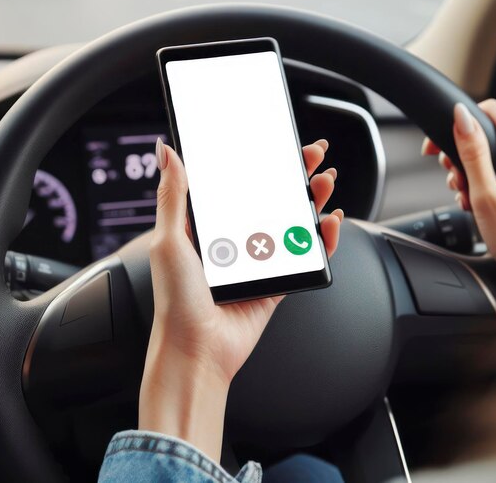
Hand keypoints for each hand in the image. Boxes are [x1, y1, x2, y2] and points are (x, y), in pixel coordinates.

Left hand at [140, 138, 342, 459]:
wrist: (197, 351)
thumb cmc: (176, 301)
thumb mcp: (169, 240)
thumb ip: (173, 194)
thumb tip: (165, 151)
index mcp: (208, 226)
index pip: (240, 184)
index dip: (260, 162)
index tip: (277, 144)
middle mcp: (234, 240)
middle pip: (272, 199)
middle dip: (295, 175)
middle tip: (312, 155)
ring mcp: (257, 261)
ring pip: (292, 223)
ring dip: (312, 201)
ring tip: (325, 183)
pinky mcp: (275, 282)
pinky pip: (304, 256)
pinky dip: (321, 240)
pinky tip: (330, 223)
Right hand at [422, 100, 495, 323]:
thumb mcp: (483, 194)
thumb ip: (471, 151)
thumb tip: (461, 116)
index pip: (490, 112)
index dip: (461, 124)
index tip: (442, 146)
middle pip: (494, 138)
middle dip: (467, 157)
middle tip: (455, 182)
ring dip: (479, 175)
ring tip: (470, 200)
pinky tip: (487, 206)